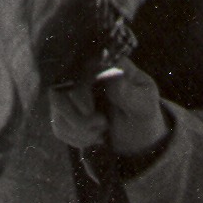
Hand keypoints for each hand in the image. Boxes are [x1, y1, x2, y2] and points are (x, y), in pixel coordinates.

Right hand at [49, 65, 168, 161]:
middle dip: (77, 118)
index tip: (89, 111)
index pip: (79, 70)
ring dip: (78, 130)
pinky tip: (94, 138)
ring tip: (101, 134)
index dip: (79, 92)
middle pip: (59, 90)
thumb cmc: (142, 110)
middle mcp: (83, 75)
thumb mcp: (144, 103)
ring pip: (57, 110)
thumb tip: (113, 76)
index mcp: (104, 65)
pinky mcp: (65, 112)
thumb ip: (129, 92)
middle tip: (101, 127)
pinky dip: (76, 138)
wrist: (136, 132)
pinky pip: (59, 126)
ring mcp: (71, 93)